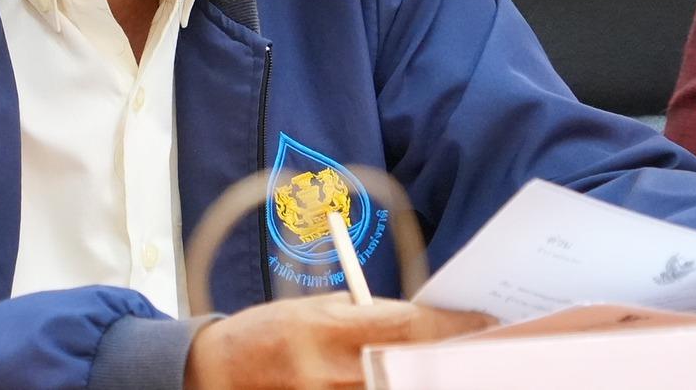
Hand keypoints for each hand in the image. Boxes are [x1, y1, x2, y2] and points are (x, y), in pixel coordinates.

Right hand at [185, 294, 491, 389]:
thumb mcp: (314, 313)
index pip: (410, 327)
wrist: (213, 374)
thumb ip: (364, 319)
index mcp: (328, 329)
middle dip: (447, 362)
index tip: (482, 324)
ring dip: (422, 382)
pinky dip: (391, 389)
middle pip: (413, 371)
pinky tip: (399, 381)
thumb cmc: (265, 336)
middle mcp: (330, 372)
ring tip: (445, 371)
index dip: (453, 327)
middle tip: (475, 356)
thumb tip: (420, 324)